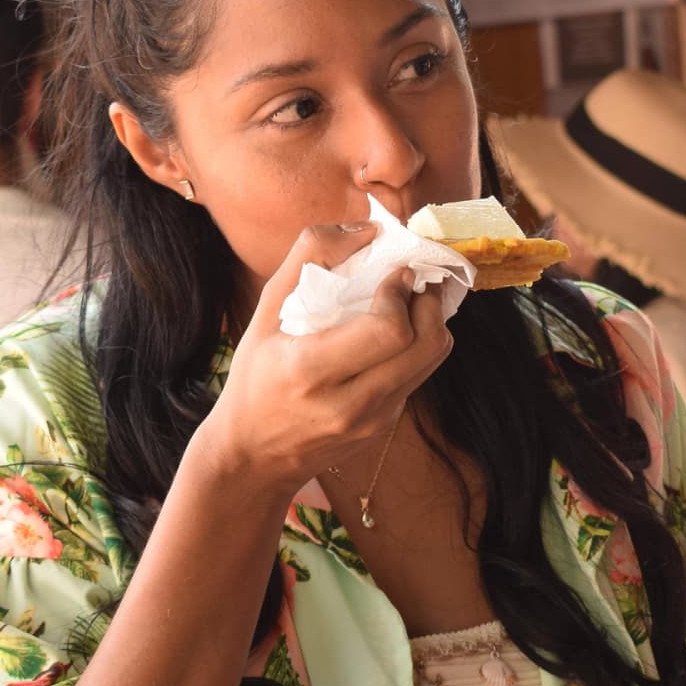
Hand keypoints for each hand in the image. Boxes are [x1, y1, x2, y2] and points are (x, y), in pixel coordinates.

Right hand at [189, 223, 453, 494]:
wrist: (253, 457)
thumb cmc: (254, 376)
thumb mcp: (265, 313)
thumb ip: (310, 258)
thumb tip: (367, 228)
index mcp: (310, 371)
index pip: (388, 330)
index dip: (401, 292)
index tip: (394, 273)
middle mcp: (348, 404)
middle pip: (426, 344)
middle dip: (429, 301)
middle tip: (413, 281)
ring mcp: (372, 421)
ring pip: (433, 359)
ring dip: (430, 321)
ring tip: (410, 300)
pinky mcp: (384, 427)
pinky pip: (419, 375)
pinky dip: (415, 346)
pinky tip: (391, 335)